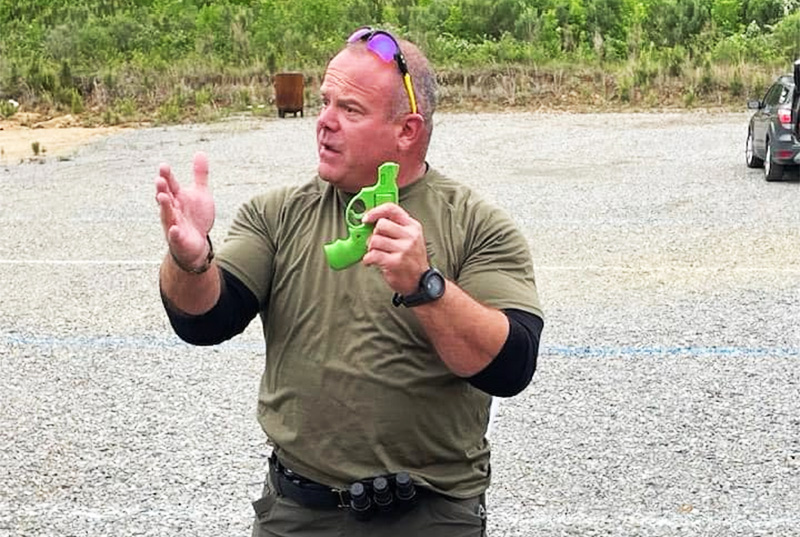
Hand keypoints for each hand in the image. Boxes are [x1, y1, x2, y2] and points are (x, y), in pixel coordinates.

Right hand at [155, 152, 215, 268]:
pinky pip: (175, 236)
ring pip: (167, 214)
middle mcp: (172, 209)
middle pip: (166, 198)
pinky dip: (174, 233)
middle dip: (162, 189)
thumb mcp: (200, 193)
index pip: (170, 185)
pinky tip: (175, 229)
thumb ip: (200, 174)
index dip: (166, 176)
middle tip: (160, 179)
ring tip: (162, 197)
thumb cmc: (196, 216)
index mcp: (177, 197)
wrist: (198, 243)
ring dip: (164, 206)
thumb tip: (200, 152)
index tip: (163, 166)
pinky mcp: (178, 239)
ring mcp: (174, 224)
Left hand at [362, 203, 428, 294]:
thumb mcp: (410, 238)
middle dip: (374, 234)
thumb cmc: (412, 260)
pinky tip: (372, 262)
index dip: (375, 211)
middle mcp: (410, 236)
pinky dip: (367, 259)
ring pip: (374, 240)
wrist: (420, 282)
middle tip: (375, 243)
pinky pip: (372, 255)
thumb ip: (395, 227)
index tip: (366, 218)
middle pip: (380, 224)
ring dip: (370, 248)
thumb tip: (372, 220)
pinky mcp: (395, 262)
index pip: (392, 209)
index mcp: (412, 227)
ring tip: (376, 254)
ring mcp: (403, 249)